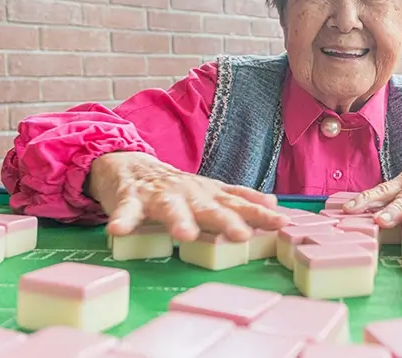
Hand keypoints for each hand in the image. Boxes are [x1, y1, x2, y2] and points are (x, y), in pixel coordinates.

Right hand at [86, 151, 288, 241]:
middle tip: (242, 236)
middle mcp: (188, 193)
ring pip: (170, 208)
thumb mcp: (209, 190)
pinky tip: (118, 231)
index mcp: (208, 193)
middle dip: (226, 222)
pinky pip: (126, 211)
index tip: (282, 224)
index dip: (260, 214)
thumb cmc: (176, 186)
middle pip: (209, 208)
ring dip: (178, 221)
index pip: (238, 203)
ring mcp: (159, 196)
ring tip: (185, 235)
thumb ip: (238, 198)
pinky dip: (123, 220)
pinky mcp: (130, 200)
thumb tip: (273, 202)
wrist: (129, 165)